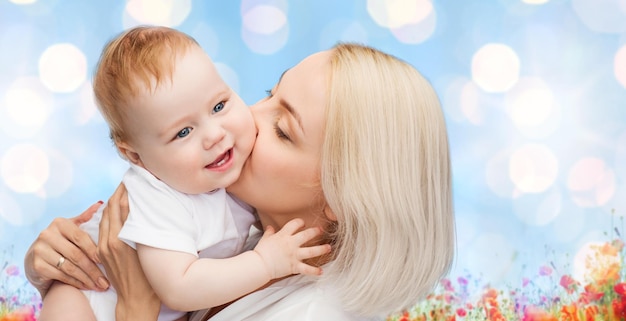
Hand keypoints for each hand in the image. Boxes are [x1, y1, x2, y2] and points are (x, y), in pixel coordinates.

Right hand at [24, 201, 108, 296]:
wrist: (35, 259)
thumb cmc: (61, 242)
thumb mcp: (71, 228)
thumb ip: (85, 218)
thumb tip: (101, 203)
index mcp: (60, 223)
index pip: (81, 237)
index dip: (95, 250)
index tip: (107, 261)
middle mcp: (47, 234)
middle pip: (76, 254)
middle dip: (93, 270)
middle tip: (106, 281)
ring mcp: (40, 250)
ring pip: (70, 267)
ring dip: (87, 278)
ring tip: (99, 285)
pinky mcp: (37, 265)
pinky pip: (61, 276)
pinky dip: (76, 282)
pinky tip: (86, 286)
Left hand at [98, 183, 160, 320]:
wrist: (136, 301)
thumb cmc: (149, 278)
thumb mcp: (148, 249)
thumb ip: (142, 228)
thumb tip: (141, 207)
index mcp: (121, 238)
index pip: (120, 206)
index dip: (125, 190)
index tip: (132, 178)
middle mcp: (109, 240)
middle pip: (110, 208)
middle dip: (118, 193)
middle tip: (128, 180)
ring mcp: (104, 247)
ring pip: (106, 216)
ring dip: (113, 202)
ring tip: (123, 191)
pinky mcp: (102, 253)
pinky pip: (104, 227)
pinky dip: (110, 215)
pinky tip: (116, 210)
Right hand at [253, 218, 331, 278]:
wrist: (259, 265)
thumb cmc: (261, 252)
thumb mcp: (265, 239)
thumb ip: (269, 232)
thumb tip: (270, 227)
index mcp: (283, 235)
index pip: (295, 224)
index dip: (300, 222)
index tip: (303, 223)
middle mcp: (291, 244)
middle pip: (307, 235)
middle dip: (315, 232)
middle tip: (321, 230)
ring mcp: (294, 255)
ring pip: (311, 251)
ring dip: (321, 249)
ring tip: (328, 247)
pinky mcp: (294, 266)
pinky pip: (306, 269)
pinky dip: (314, 271)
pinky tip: (321, 271)